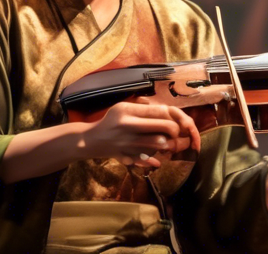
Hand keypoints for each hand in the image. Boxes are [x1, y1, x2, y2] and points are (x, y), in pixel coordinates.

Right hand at [81, 102, 200, 167]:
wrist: (93, 139)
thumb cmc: (112, 120)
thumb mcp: (123, 107)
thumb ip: (143, 109)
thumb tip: (167, 112)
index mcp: (127, 111)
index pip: (159, 111)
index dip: (170, 115)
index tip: (171, 118)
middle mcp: (128, 126)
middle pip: (164, 127)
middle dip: (174, 130)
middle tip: (173, 132)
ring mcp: (127, 143)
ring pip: (159, 144)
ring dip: (165, 144)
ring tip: (164, 143)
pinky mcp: (126, 156)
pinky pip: (147, 159)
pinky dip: (154, 159)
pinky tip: (155, 159)